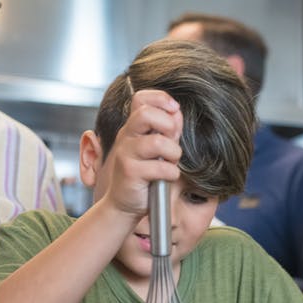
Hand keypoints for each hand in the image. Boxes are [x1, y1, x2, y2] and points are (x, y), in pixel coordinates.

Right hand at [101, 89, 181, 214]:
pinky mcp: (130, 172)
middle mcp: (127, 136)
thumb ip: (168, 130)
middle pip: (146, 114)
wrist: (124, 204)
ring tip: (171, 163)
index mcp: (133, 127)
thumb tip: (177, 113)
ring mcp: (126, 154)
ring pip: (157, 142)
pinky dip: (171, 174)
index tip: (174, 110)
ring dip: (174, 153)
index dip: (161, 98)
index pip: (141, 99)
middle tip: (172, 141)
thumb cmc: (144, 176)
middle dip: (168, 126)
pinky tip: (166, 178)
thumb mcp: (158, 149)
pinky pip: (161, 168)